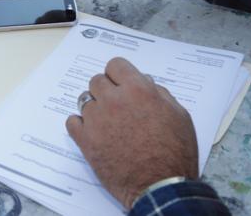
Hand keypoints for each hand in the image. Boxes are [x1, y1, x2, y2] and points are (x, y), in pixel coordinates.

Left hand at [66, 58, 199, 209]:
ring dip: (94, 108)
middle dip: (105, 90)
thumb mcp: (179, 115)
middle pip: (96, 80)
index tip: (120, 84)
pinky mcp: (86, 140)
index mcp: (138, 90)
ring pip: (84, 100)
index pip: (115, 65)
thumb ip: (160, 94)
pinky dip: (80, 124)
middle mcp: (114, 100)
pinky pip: (72, 122)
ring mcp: (97, 120)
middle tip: (114, 105)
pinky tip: (92, 131)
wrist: (161, 186)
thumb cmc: (175, 153)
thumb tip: (145, 82)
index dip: (118, 75)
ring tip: (106, 122)